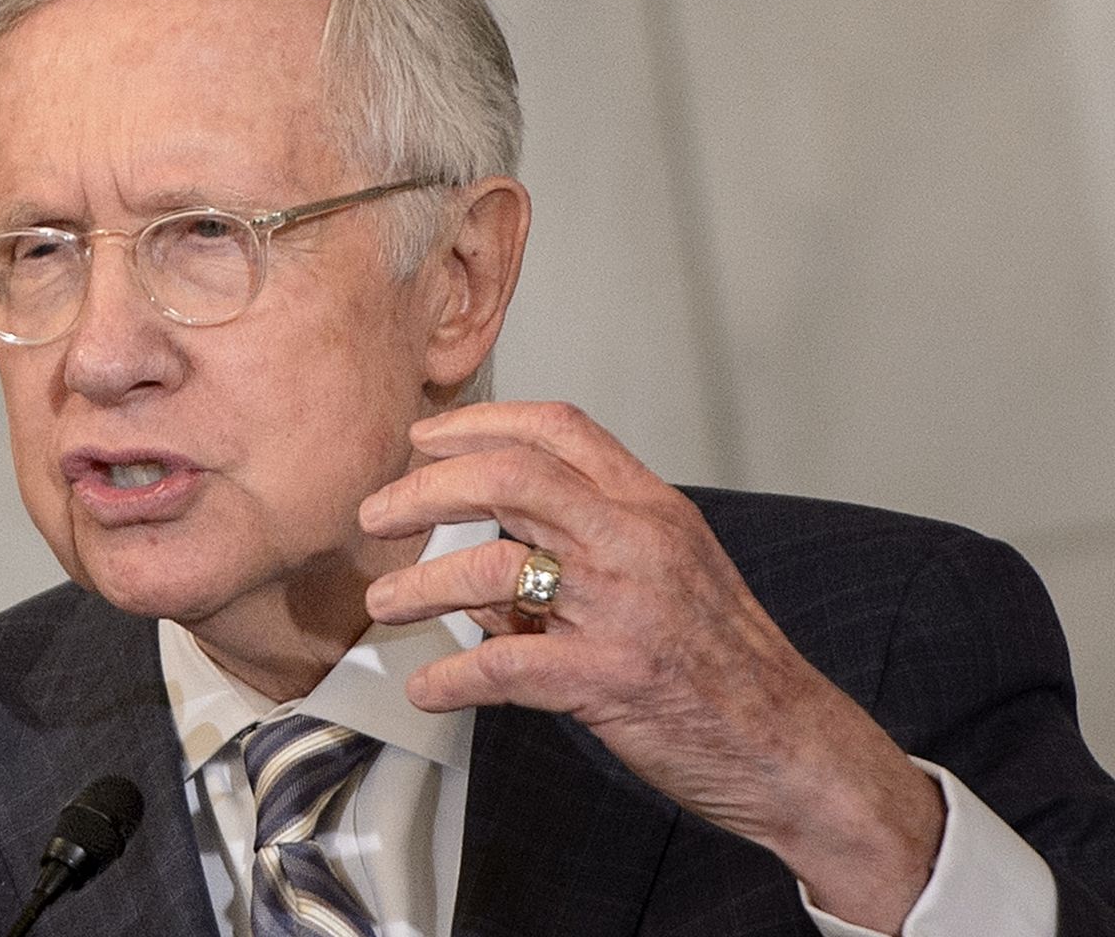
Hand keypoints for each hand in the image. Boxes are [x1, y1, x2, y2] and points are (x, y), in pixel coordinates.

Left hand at [359, 402, 943, 932]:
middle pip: (510, 478)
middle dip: (426, 489)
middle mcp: (637, 542)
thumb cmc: (722, 663)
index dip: (479, 424)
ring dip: (421, 583)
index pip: (558, 429)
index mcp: (650, 507)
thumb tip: (472, 573)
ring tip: (384, 602)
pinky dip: (453, 677)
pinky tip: (427, 689)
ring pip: (496, 565)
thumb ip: (567, 562)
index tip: (424, 437)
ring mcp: (625, 607)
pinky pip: (506, 666)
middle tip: (376, 514)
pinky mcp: (611, 678)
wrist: (793, 745)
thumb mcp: (657, 582)